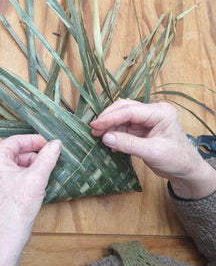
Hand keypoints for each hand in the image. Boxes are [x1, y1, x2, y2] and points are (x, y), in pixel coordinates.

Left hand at [0, 135, 60, 265]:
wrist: (2, 243)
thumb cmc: (13, 212)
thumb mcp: (36, 179)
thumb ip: (47, 158)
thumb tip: (56, 144)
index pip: (16, 140)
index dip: (35, 141)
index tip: (49, 144)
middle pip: (16, 153)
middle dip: (34, 157)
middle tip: (50, 161)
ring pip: (15, 165)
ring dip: (31, 170)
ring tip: (43, 179)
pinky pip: (12, 177)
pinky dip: (25, 179)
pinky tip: (36, 189)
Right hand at [90, 99, 215, 198]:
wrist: (185, 170)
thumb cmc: (176, 159)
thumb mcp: (152, 152)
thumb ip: (128, 144)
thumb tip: (105, 137)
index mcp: (160, 112)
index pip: (130, 111)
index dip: (110, 117)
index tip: (95, 125)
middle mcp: (152, 112)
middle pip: (124, 109)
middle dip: (108, 119)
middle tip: (94, 130)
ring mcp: (146, 119)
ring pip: (122, 117)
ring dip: (110, 127)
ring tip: (100, 137)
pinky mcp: (141, 128)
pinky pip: (123, 127)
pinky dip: (115, 133)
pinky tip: (110, 143)